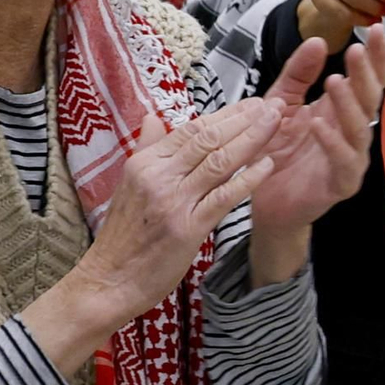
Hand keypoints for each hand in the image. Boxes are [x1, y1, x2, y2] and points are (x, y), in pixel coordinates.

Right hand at [23, 98, 283, 375]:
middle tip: (272, 104)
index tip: (250, 103)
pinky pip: (224, 196)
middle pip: (208, 138)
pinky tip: (267, 165)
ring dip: (252, 139)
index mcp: (144, 163)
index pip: (191, 128)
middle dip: (244, 119)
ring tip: (276, 123)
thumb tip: (152, 117)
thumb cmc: (123, 236)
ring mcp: (173, 201)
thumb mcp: (128, 184)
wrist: (108, 281)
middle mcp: (158, 176)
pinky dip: (248, 178)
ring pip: (219, 160)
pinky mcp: (187, 227)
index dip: (225, 113)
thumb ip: (145, 149)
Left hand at [248, 24, 384, 286]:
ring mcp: (351, 158)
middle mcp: (353, 131)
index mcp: (343, 108)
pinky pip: (342, 162)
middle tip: (360, 49)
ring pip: (359, 129)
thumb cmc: (277, 150)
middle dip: (367, 73)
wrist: (264, 199)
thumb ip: (299, 73)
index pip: (368, 78)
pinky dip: (332, 143)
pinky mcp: (341, 183)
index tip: (376, 28)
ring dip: (348, 104)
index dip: (376, 56)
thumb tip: (319, 40)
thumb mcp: (282, 102)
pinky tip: (319, 125)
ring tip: (336, 81)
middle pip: (371, 98)